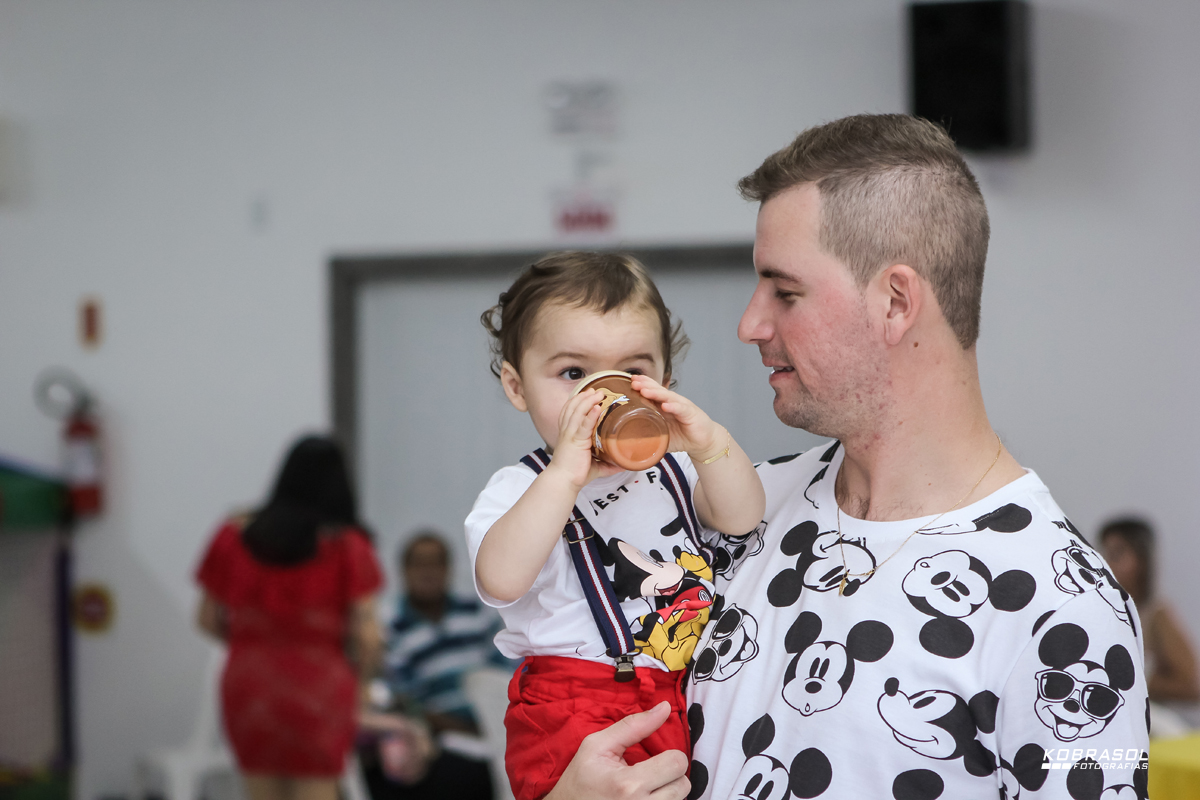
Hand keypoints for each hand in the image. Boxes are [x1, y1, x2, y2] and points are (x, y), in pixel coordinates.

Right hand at [546, 388, 621, 488]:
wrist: (563, 482)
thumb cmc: (575, 475)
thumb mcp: (595, 466)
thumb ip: (608, 464)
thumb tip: (624, 464)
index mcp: (568, 434)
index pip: (570, 412)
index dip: (578, 401)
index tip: (589, 394)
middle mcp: (567, 431)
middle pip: (573, 408)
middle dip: (584, 397)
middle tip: (597, 391)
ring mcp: (570, 435)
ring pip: (577, 412)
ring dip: (588, 401)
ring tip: (598, 394)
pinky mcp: (575, 441)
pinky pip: (583, 425)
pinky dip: (590, 415)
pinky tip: (597, 407)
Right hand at [546, 702, 689, 799]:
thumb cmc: (580, 779)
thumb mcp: (597, 746)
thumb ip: (633, 726)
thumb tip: (664, 707)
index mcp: (628, 784)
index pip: (677, 762)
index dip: (668, 756)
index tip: (653, 759)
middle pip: (683, 785)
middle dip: (669, 775)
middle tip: (649, 774)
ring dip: (668, 792)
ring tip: (646, 789)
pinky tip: (646, 799)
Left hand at [630, 375, 725, 461]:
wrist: (703, 443)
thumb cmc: (681, 437)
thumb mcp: (660, 436)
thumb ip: (646, 436)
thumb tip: (626, 443)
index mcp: (663, 405)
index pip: (652, 392)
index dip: (642, 385)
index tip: (629, 381)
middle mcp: (672, 402)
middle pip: (658, 390)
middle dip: (645, 385)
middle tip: (634, 382)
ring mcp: (682, 406)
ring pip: (668, 397)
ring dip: (656, 393)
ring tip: (645, 390)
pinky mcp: (691, 414)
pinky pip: (681, 409)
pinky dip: (673, 407)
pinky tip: (665, 406)